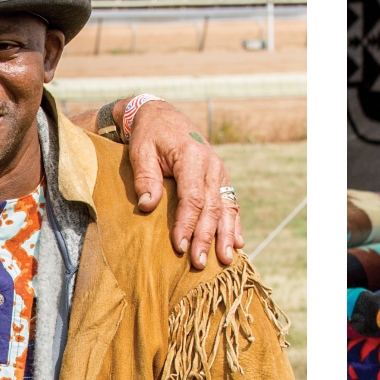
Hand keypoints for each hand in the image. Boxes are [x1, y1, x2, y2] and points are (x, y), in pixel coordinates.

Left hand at [109, 95, 246, 269]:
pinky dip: (235, 224)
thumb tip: (147, 206)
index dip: (187, 224)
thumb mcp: (140, 151)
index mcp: (192, 157)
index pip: (192, 198)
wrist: (164, 116)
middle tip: (198, 263)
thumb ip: (145, 178)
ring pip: (226, 208)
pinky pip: (232, 203)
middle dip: (206, 237)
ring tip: (225, 259)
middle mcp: (212, 165)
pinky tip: (238, 243)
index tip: (179, 247)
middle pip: (211, 208)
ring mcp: (220, 172)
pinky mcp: (222, 178)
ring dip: (226, 236)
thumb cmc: (149, 135)